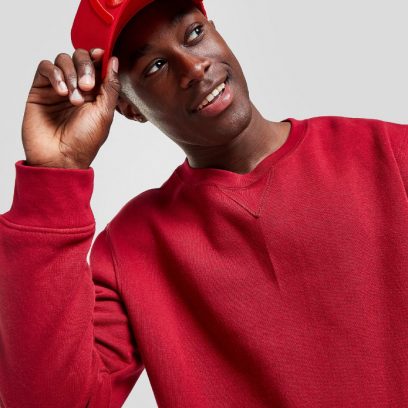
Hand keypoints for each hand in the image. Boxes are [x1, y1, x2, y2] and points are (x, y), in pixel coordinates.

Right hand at [21, 48, 120, 168]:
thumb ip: (110, 86)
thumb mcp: (104, 113)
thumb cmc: (84, 141)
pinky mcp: (40, 90)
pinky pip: (45, 68)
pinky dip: (55, 74)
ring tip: (73, 99)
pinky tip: (61, 91)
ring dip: (71, 75)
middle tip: (87, 86)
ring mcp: (58, 87)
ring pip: (63, 60)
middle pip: (80, 57)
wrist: (60, 158)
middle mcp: (77, 87)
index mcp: (96, 93)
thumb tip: (113, 61)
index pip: (97, 64)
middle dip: (85, 66)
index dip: (98, 57)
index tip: (100, 57)